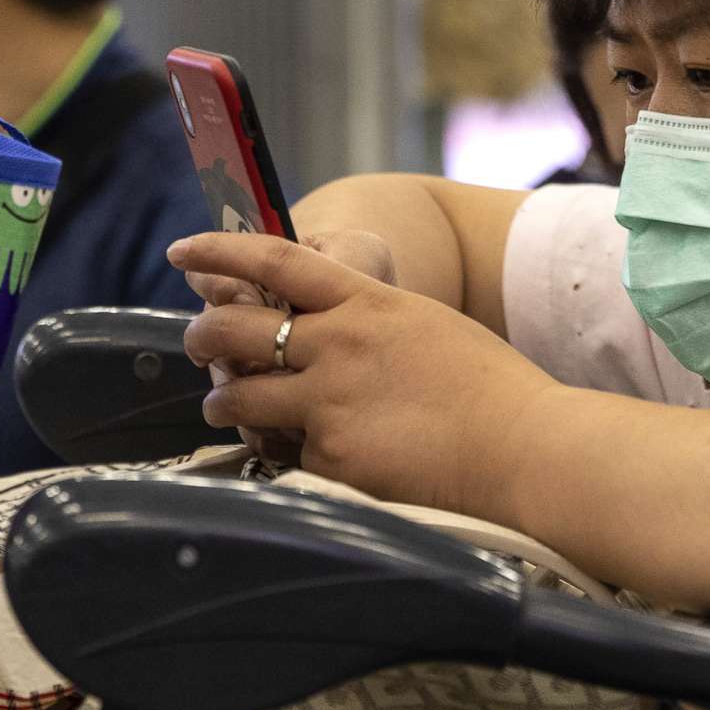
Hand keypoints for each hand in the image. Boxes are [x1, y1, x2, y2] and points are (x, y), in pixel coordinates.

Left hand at [169, 231, 556, 518]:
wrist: (526, 450)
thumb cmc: (496, 392)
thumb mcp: (428, 328)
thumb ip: (371, 326)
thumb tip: (328, 338)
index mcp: (367, 302)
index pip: (275, 261)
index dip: (220, 252)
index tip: (183, 250)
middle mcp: (338, 345)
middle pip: (236, 328)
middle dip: (203, 334)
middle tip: (196, 342)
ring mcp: (329, 403)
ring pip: (240, 398)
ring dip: (222, 401)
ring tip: (221, 407)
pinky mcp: (332, 459)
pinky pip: (288, 456)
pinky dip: (289, 458)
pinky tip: (306, 460)